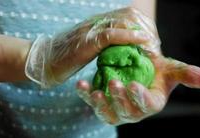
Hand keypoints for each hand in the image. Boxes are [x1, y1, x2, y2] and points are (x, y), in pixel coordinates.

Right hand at [24, 7, 158, 87]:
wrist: (45, 62)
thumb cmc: (66, 58)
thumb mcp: (89, 47)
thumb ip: (105, 45)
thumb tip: (122, 50)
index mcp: (98, 22)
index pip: (127, 15)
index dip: (143, 26)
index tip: (151, 42)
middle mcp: (97, 21)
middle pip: (130, 15)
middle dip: (147, 29)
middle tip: (154, 47)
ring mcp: (91, 29)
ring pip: (124, 21)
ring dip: (142, 33)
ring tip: (151, 47)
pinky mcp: (87, 41)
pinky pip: (111, 35)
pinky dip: (129, 36)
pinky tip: (141, 42)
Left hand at [76, 8, 199, 124]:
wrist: (140, 70)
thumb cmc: (157, 71)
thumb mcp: (171, 69)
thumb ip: (186, 74)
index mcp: (152, 104)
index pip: (147, 104)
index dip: (140, 96)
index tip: (133, 85)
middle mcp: (134, 112)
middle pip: (126, 110)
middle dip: (120, 99)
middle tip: (114, 84)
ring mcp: (117, 111)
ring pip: (109, 113)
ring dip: (101, 104)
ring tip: (95, 92)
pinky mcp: (102, 105)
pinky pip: (92, 103)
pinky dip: (85, 95)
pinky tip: (80, 85)